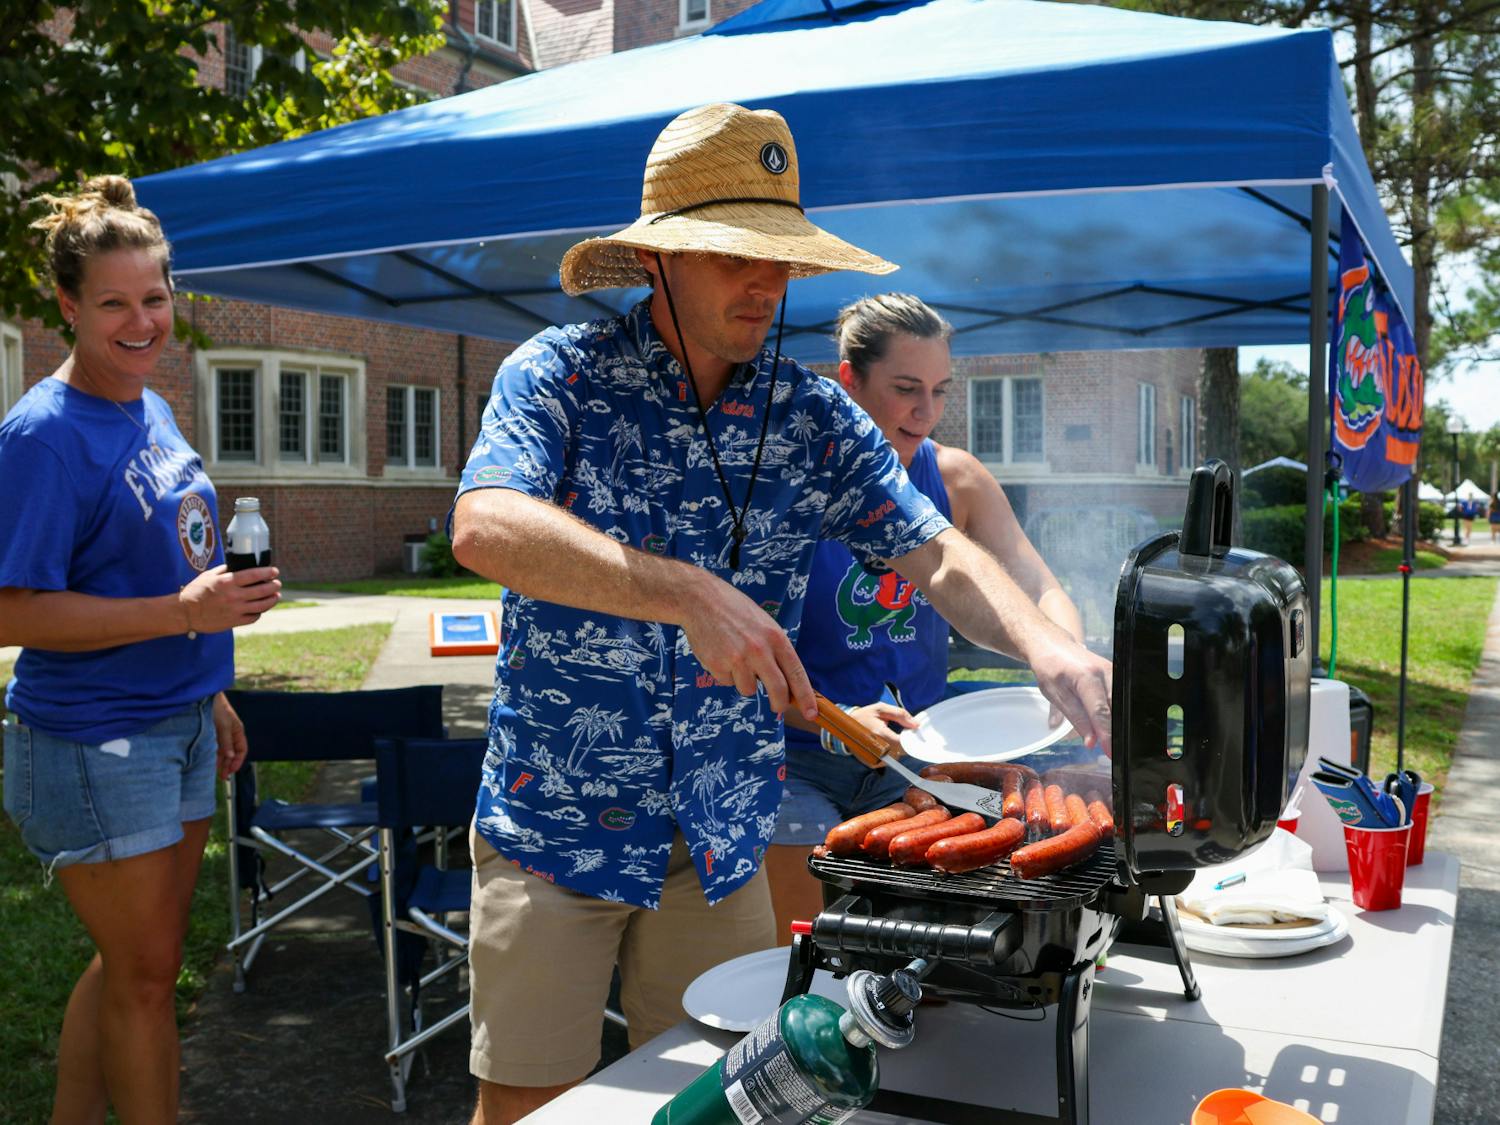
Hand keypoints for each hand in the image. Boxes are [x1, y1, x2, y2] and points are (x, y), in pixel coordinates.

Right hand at [179, 565, 280, 633]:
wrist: (185, 612)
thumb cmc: (196, 591)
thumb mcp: (209, 575)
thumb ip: (225, 570)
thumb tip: (240, 565)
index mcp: (227, 582)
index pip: (254, 575)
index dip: (268, 572)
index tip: (275, 571)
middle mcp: (233, 596)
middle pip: (262, 590)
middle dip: (274, 586)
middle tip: (277, 583)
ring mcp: (235, 610)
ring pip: (262, 605)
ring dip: (272, 599)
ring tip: (276, 596)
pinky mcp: (234, 622)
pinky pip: (253, 617)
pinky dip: (260, 612)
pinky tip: (261, 608)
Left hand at [212, 691, 248, 778]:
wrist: (204, 696)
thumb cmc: (217, 708)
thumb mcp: (224, 726)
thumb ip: (227, 742)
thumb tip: (230, 757)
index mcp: (238, 731)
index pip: (241, 750)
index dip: (238, 761)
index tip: (231, 771)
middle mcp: (230, 733)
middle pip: (232, 752)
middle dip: (229, 765)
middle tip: (223, 777)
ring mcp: (221, 733)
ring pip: (223, 751)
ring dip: (221, 761)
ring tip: (217, 772)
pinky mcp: (211, 732)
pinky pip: (215, 747)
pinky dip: (214, 755)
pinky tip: (211, 761)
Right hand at [681, 573, 816, 721]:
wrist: (700, 600)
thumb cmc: (735, 611)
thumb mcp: (764, 625)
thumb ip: (775, 651)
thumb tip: (786, 682)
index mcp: (775, 638)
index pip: (796, 673)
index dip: (806, 696)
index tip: (811, 713)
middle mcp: (759, 650)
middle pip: (777, 689)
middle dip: (779, 703)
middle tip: (778, 707)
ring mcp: (737, 659)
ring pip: (749, 689)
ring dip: (744, 681)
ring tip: (736, 658)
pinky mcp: (717, 665)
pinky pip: (727, 682)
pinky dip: (725, 674)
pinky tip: (721, 654)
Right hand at [841, 702, 917, 765]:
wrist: (844, 726)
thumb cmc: (864, 715)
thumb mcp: (881, 708)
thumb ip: (900, 714)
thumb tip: (916, 725)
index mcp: (879, 732)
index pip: (902, 743)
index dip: (909, 739)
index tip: (910, 734)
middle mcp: (876, 747)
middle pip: (900, 751)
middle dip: (902, 743)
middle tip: (896, 734)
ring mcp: (872, 756)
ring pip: (895, 757)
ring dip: (896, 749)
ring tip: (888, 739)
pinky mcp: (870, 762)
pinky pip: (887, 762)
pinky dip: (888, 755)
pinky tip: (882, 745)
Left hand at [1029, 634, 1112, 756]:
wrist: (1052, 645)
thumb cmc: (1050, 668)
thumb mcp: (1056, 695)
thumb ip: (1076, 719)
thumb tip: (1092, 742)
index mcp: (1087, 676)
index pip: (1101, 711)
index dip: (1106, 735)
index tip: (1110, 753)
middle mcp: (1106, 672)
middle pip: (1117, 708)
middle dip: (1116, 732)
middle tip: (1112, 752)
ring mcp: (1114, 671)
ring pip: (1121, 704)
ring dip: (1117, 723)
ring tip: (1111, 742)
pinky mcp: (1116, 674)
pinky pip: (1120, 697)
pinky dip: (1116, 713)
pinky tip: (1112, 726)